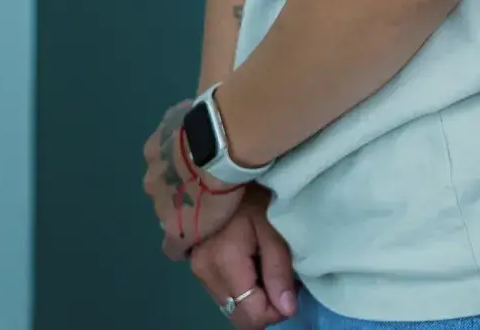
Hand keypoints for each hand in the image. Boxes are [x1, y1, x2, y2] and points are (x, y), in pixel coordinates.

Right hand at [142, 102, 244, 258]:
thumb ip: (207, 226)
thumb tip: (205, 227)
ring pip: (160, 174)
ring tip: (195, 160)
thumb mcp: (221, 220)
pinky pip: (162, 147)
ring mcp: (152, 165)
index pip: (172, 245)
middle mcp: (154, 196)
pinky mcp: (155, 136)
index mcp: (171, 223)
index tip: (200, 230)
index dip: (185, 240)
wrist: (215, 145)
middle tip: (200, 187)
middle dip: (177, 198)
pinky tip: (190, 139)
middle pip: (163, 203)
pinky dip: (173, 146)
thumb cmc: (223, 189)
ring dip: (172, 171)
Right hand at [188, 192, 297, 326]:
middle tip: (274, 273)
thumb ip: (279, 271)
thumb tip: (287, 310)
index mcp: (224, 264)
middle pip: (238, 315)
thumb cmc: (250, 194)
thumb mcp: (273, 228)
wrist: (218, 166)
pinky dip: (235, 284)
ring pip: (228, 304)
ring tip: (258, 260)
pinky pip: (219, 290)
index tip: (287, 286)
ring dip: (248, 294)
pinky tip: (242, 257)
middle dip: (262, 304)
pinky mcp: (192, 260)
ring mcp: (194, 266)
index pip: (252, 316)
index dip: (276, 310)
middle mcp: (203, 271)